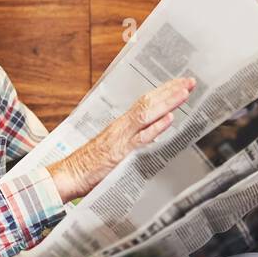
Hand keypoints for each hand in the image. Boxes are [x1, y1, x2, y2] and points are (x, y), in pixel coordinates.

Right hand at [49, 77, 195, 201]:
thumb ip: (130, 140)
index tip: (180, 84)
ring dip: (168, 102)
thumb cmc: (88, 165)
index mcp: (120, 125)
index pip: (144, 102)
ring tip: (185, 92)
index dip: (163, 92)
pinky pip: (140, 138)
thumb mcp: (112, 148)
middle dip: (170, 91)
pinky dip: (155, 127)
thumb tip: (151, 134)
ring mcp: (121, 138)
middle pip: (148, 103)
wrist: (68, 175)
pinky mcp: (120, 153)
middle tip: (190, 81)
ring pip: (147, 115)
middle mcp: (121, 127)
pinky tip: (169, 119)